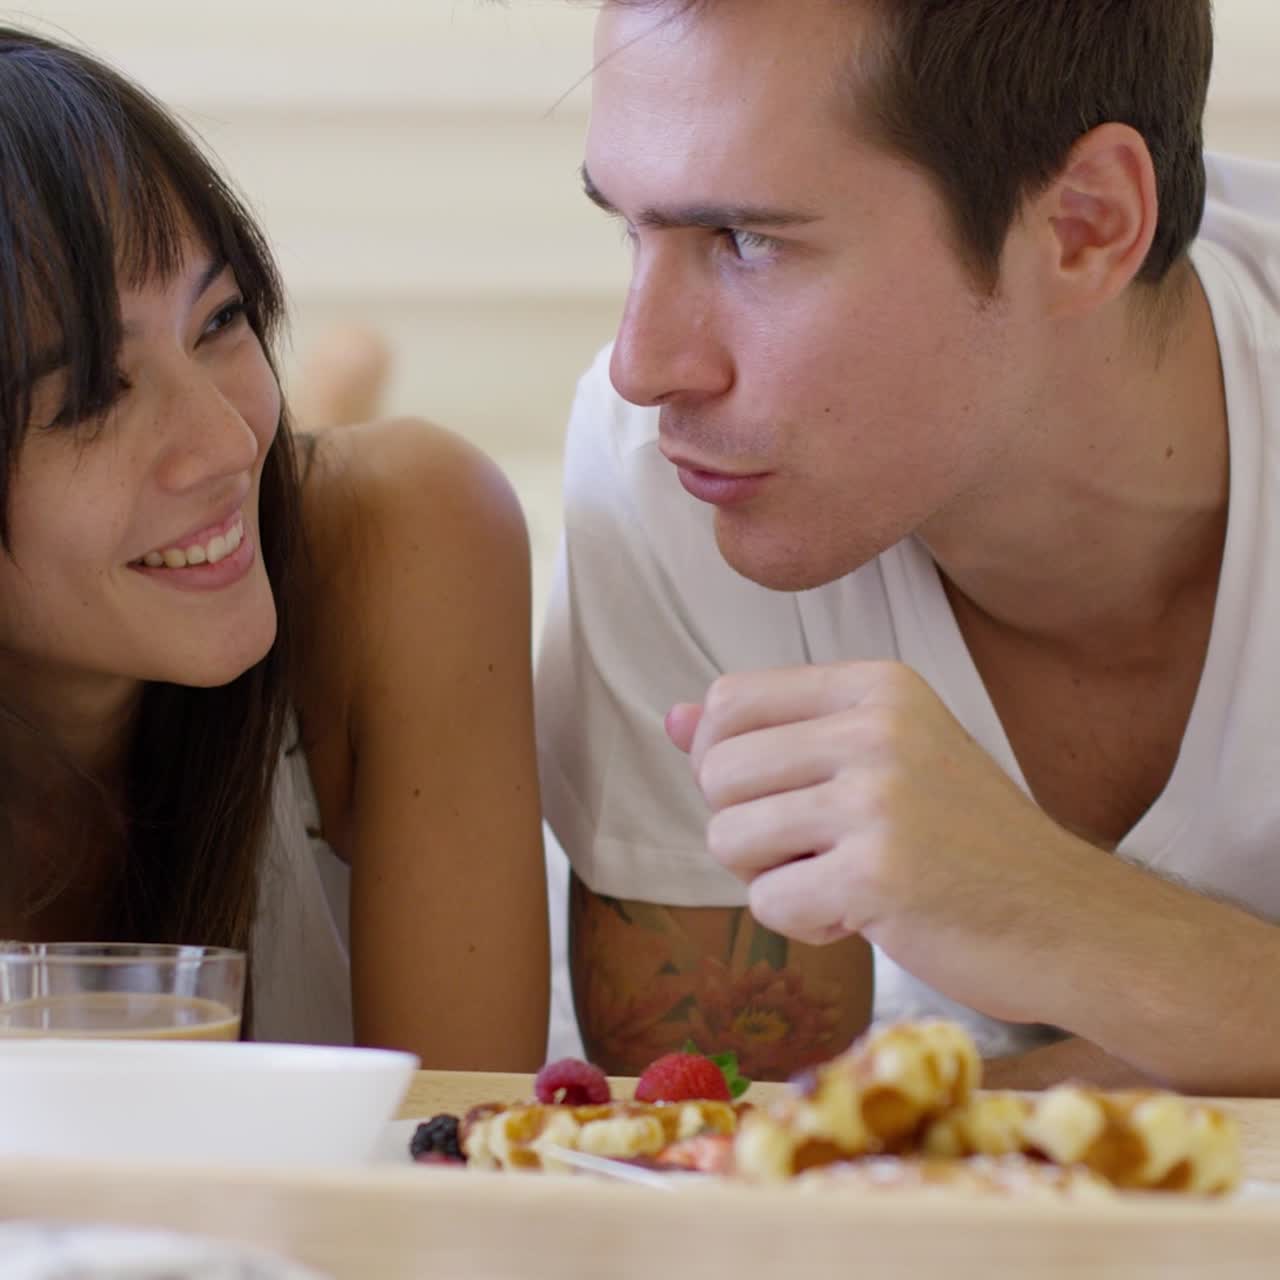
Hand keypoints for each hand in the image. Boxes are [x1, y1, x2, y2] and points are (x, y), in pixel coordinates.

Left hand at [666, 662, 1095, 1023]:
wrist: (1067, 920)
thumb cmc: (964, 840)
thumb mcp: (880, 758)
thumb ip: (775, 734)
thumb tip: (671, 718)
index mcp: (877, 686)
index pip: (728, 700)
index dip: (721, 759)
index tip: (773, 797)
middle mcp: (877, 728)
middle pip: (717, 771)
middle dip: (745, 827)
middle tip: (816, 849)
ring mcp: (879, 800)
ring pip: (728, 836)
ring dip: (770, 877)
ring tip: (842, 879)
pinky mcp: (878, 875)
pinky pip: (768, 902)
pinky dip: (803, 924)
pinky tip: (863, 917)